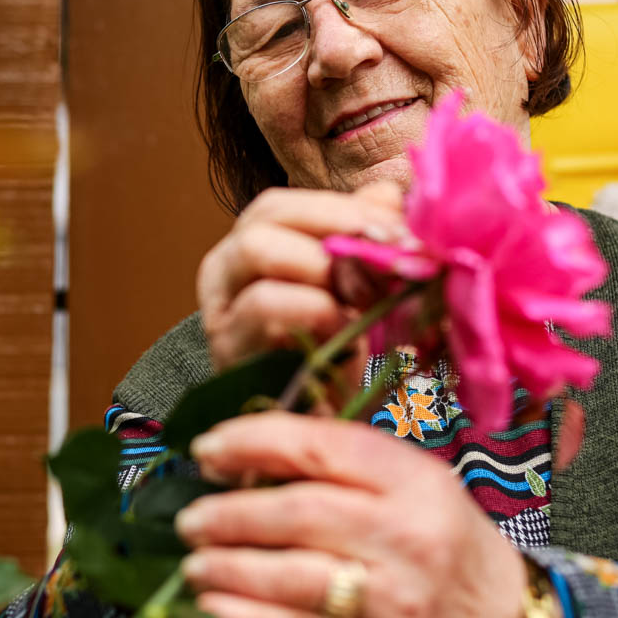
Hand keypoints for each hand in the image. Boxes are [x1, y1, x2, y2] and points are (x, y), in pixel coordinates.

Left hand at [173, 411, 558, 617]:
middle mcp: (405, 537)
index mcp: (415, 482)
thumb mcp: (416, 484)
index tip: (208, 448)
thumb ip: (343, 464)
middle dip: (230, 513)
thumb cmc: (446, 546)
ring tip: (196, 562)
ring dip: (227, 567)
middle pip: (299, 513)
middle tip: (193, 517)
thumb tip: (247, 450)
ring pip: (289, 577)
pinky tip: (214, 606)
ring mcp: (388, 599)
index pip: (322, 446)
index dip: (252, 441)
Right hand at [196, 183, 407, 373]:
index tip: (396, 232)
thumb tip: (386, 195)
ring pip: (257, 261)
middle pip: (259, 228)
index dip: (339, 211)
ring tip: (364, 305)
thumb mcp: (357, 283)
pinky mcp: (230, 358)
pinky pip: (264, 312)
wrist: (319, 422)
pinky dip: (314, 314)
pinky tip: (343, 333)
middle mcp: (224, 276)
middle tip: (380, 270)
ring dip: (323, 279)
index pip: (280, 205)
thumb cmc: (335, 348)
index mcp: (251, 247)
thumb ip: (366, 234)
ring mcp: (221, 318)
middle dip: (330, 239)